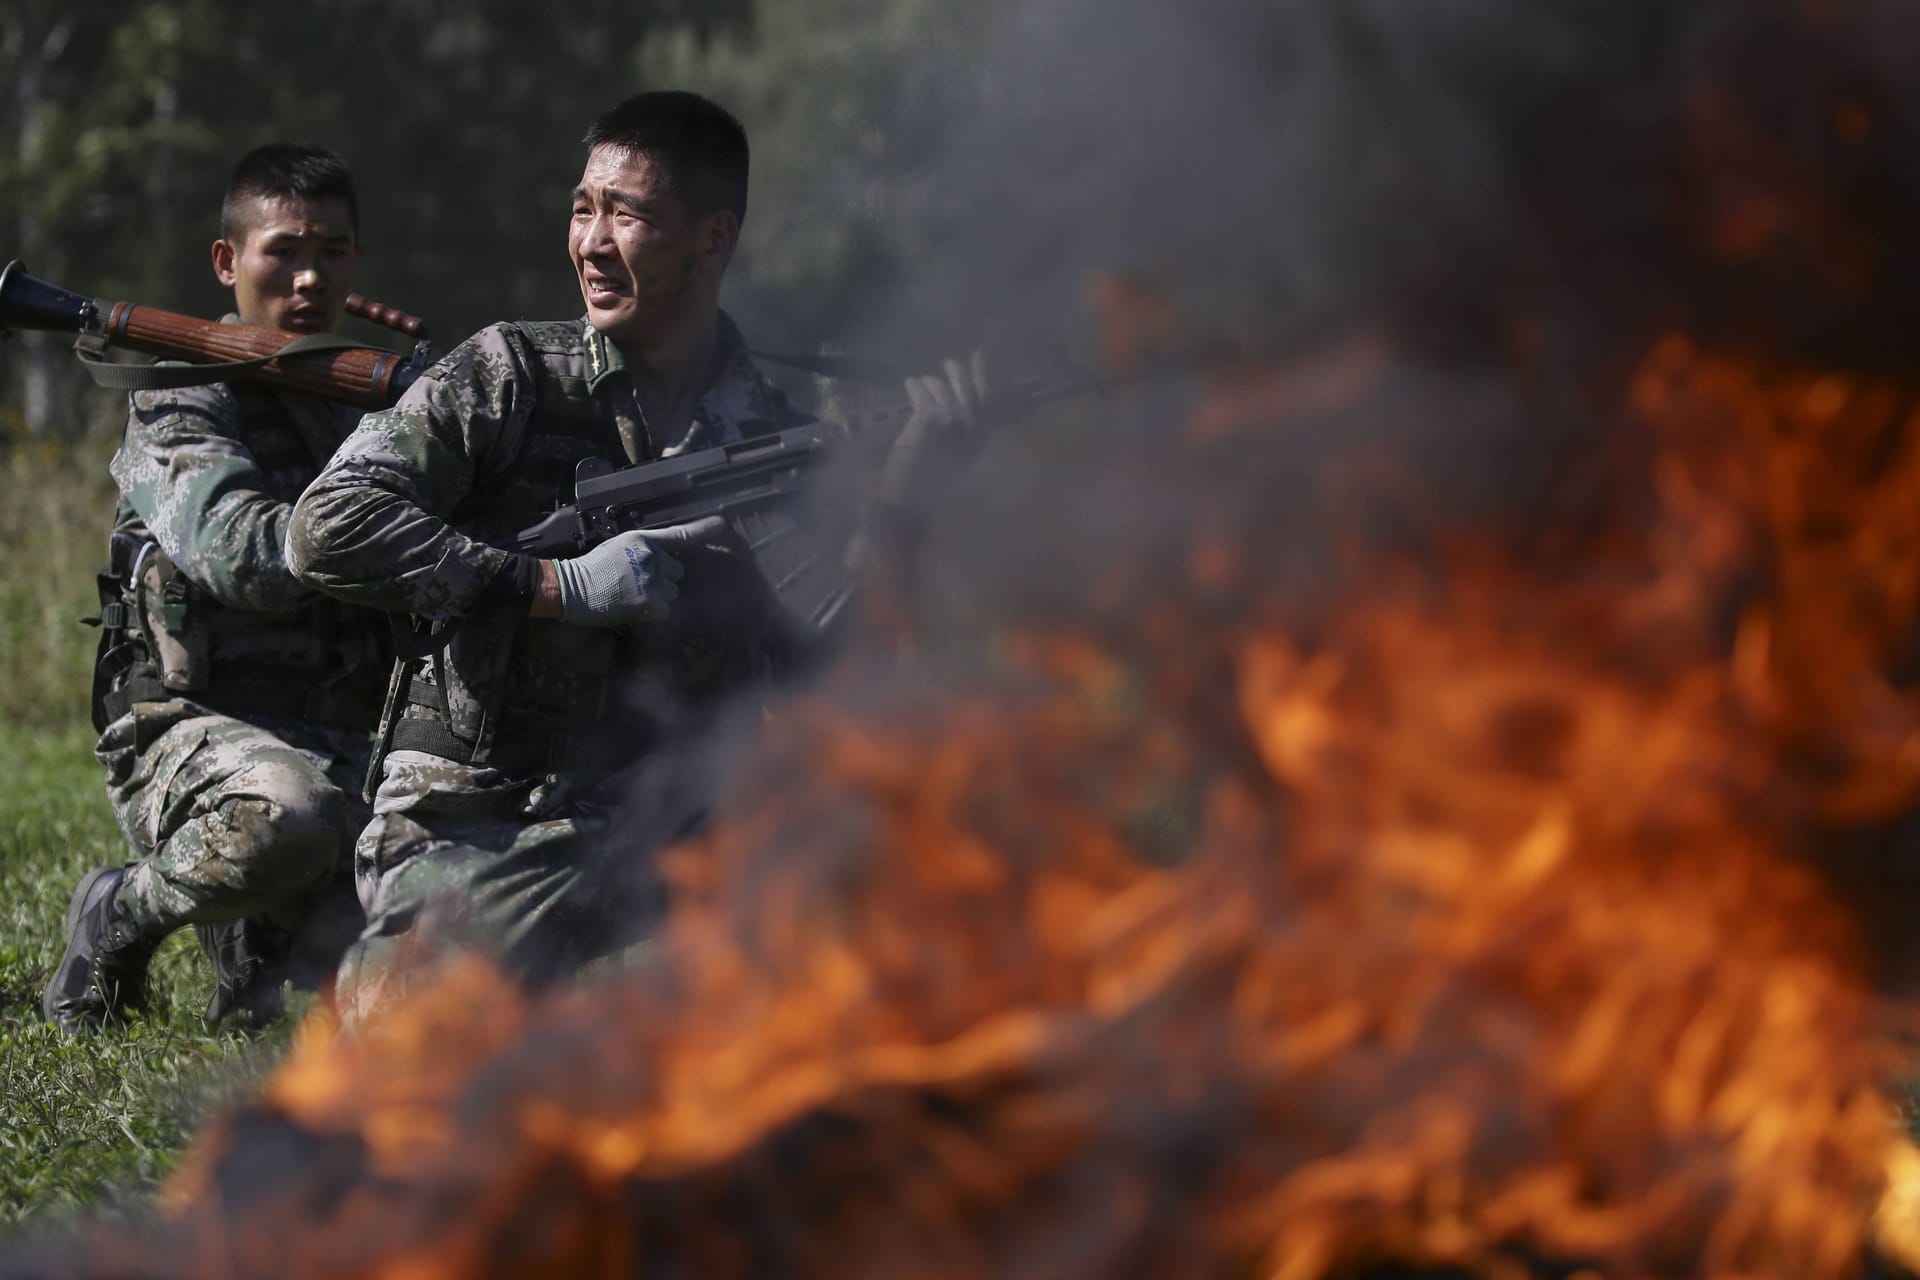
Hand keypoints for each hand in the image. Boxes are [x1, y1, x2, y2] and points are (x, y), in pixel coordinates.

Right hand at [549, 521, 726, 628]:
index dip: (704, 529)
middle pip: (678, 571)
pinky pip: (666, 610)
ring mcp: (654, 580)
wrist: (573, 589)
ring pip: (673, 592)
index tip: (722, 524)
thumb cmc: (592, 568)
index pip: (681, 533)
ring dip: (661, 596)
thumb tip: (662, 556)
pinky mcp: (652, 603)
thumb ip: (643, 548)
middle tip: (640, 583)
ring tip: (634, 596)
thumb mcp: (619, 545)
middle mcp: (653, 558)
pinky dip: (655, 613)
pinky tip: (635, 608)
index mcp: (644, 540)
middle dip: (666, 578)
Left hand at [879, 350, 988, 506]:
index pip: (988, 399)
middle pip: (968, 389)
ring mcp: (952, 421)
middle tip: (950, 362)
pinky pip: (923, 394)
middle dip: (958, 373)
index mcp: (980, 439)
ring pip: (942, 388)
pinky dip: (915, 387)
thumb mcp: (953, 458)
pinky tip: (909, 383)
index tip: (979, 355)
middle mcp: (972, 428)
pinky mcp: (930, 418)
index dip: (983, 375)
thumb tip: (953, 404)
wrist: (908, 501)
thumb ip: (958, 432)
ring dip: (930, 383)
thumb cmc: (928, 486)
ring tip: (922, 380)